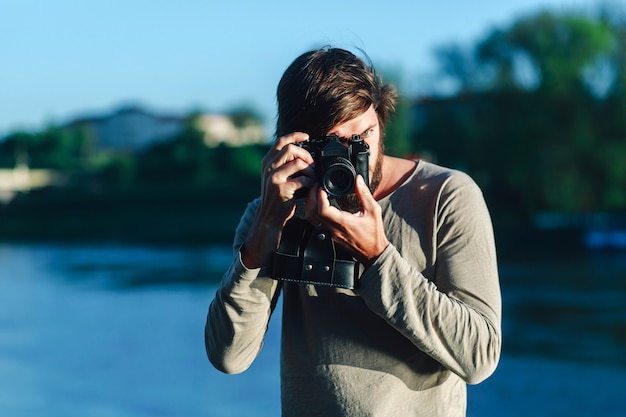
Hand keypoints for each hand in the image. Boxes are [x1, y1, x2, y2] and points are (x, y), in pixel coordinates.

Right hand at [241, 132, 315, 267]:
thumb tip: (303, 153)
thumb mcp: (275, 177)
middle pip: (291, 149)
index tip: (307, 137)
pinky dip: (311, 182)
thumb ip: (284, 164)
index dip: (295, 136)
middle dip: (306, 154)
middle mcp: (268, 168)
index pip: (281, 141)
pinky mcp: (282, 189)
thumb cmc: (277, 198)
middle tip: (312, 164)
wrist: (269, 217)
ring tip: (312, 178)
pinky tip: (310, 187)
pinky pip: (303, 179)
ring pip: (299, 163)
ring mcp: (274, 178)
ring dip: (310, 170)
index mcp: (267, 162)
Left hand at [306, 175, 388, 266]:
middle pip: (312, 213)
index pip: (323, 209)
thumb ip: (364, 194)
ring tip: (315, 194)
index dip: (319, 196)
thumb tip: (358, 179)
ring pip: (311, 219)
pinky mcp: (329, 236)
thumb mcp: (373, 210)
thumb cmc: (374, 234)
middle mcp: (333, 230)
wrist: (374, 253)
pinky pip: (316, 223)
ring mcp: (330, 234)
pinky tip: (318, 205)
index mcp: (343, 223)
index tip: (321, 186)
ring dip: (310, 205)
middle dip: (311, 197)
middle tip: (315, 186)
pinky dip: (313, 212)